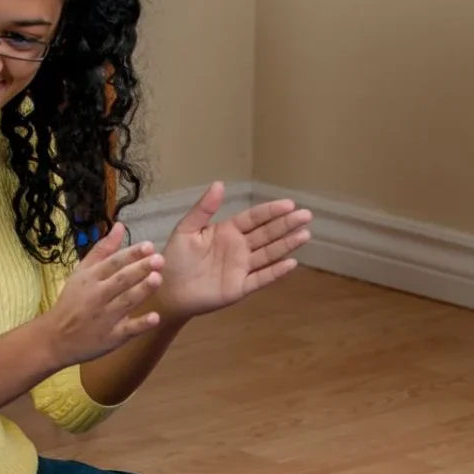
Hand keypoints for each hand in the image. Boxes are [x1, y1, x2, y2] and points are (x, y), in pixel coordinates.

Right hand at [45, 224, 164, 366]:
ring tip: (158, 279)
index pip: (113, 263)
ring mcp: (106, 317)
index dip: (131, 254)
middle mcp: (98, 295)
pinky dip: (140, 324)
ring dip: (142, 290)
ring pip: (126, 301)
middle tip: (159, 259)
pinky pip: (127, 330)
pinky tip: (155, 317)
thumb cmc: (72, 302)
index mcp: (91, 278)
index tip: (149, 246)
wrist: (56, 338)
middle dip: (140, 269)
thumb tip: (120, 226)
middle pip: (121, 280)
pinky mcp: (112, 337)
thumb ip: (103, 250)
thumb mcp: (82, 273)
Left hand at [151, 184, 311, 320]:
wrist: (167, 289)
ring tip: (305, 234)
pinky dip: (275, 272)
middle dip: (287, 224)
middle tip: (307, 215)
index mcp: (228, 231)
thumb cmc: (175, 258)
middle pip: (267, 234)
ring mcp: (241, 268)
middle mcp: (239, 248)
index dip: (271, 211)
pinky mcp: (240, 288)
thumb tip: (220, 183)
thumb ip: (203, 209)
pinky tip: (291, 263)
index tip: (289, 204)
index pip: (254, 218)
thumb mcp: (186, 229)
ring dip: (287, 245)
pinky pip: (261, 278)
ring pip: (269, 254)